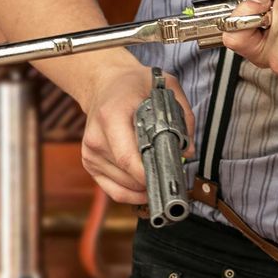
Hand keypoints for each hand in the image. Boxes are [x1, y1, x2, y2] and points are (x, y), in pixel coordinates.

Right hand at [78, 64, 193, 205]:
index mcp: (111, 116)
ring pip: (120, 187)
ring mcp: (90, 153)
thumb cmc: (136, 84)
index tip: (169, 176)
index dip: (148, 174)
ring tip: (163, 181)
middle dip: (153, 181)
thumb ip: (182, 116)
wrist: (104, 83)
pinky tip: (147, 188)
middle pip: (126, 175)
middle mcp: (96, 138)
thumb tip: (188, 150)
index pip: (127, 157)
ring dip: (143, 189)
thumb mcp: (166, 86)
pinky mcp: (89, 163)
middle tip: (174, 179)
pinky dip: (131, 193)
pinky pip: (112, 189)